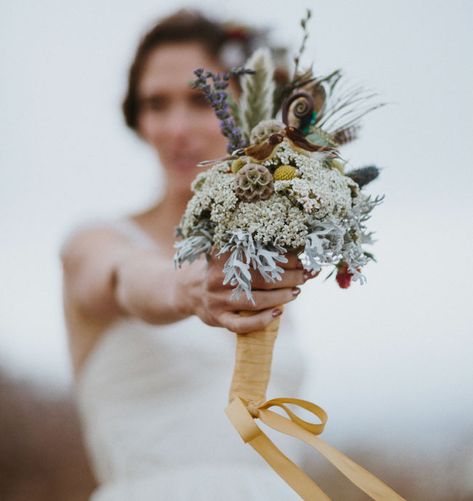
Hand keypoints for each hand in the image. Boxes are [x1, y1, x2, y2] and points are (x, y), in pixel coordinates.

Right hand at [180, 252, 319, 333]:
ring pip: (256, 300)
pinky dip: (262, 321)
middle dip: (289, 276)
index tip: (302, 257)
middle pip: (262, 278)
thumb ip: (250, 251)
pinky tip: (278, 314)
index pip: (261, 255)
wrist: (186, 290)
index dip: (285, 257)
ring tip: (296, 291)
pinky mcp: (218, 318)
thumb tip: (290, 250)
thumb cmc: (216, 269)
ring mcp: (218, 299)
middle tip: (305, 275)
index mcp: (224, 256)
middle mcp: (220, 277)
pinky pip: (242, 325)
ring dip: (282, 297)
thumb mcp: (225, 253)